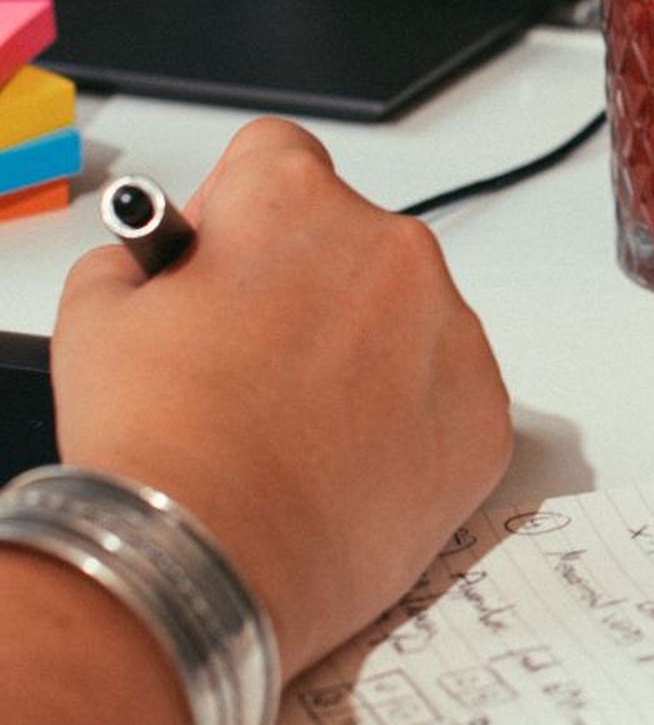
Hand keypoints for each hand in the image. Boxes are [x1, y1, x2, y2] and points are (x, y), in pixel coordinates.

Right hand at [52, 119, 511, 678]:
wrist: (208, 567)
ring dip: (365, 355)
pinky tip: (347, 469)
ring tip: (298, 434)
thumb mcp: (97, 317)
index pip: (277, 157)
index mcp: (295, 202)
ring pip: (408, 319)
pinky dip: (409, 425)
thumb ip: (140, 257)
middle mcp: (390, 248)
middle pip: (349, 242)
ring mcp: (450, 330)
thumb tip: (164, 261)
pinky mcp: (485, 415)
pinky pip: (449, 396)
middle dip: (306, 288)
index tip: (219, 266)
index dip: (235, 211)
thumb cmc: (157, 445)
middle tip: (252, 370)